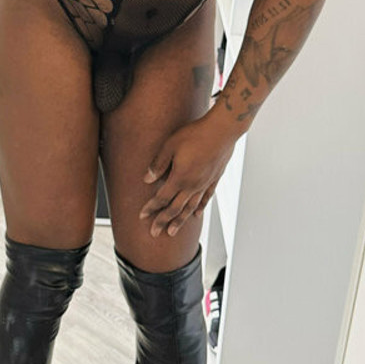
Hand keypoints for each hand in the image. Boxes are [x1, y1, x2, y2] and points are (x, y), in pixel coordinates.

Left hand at [138, 112, 240, 237]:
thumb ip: (158, 164)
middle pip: (175, 209)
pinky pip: (205, 198)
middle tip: (154, 233)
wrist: (222, 130)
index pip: (161, 199)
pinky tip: (197, 215)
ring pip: (190, 208)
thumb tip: (147, 179)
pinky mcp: (214, 179)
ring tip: (172, 231)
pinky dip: (199, 208)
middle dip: (162, 221)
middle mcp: (193, 185)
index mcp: (180, 178)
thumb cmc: (195, 134)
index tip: (142, 217)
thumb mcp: (169, 146)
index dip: (150, 208)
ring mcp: (204, 184)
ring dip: (180, 221)